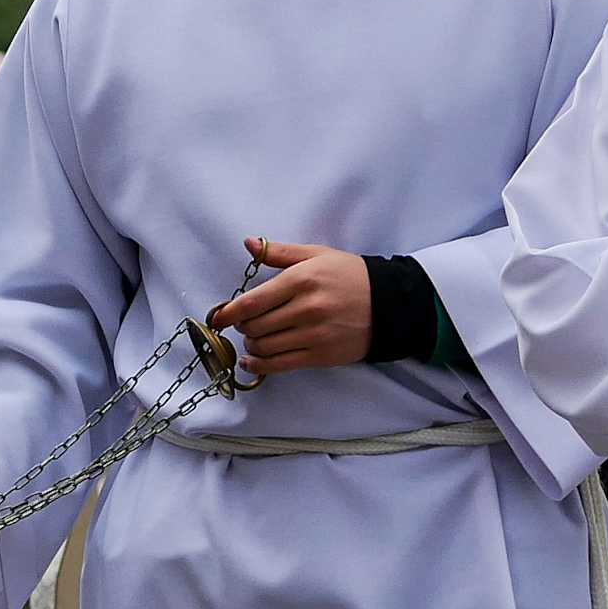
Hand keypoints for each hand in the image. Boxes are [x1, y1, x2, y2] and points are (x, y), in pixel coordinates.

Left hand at [208, 236, 370, 375]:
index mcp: (301, 280)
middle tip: (243, 324)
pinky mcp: (321, 355)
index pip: (252, 302)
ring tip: (253, 339)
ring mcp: (314, 334)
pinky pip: (280, 365)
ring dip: (251, 346)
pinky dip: (259, 365)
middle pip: (255, 326)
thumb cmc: (350, 276)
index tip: (217, 317)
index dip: (228, 312)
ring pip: (265, 347)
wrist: (389, 304)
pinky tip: (251, 361)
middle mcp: (306, 308)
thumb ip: (279, 252)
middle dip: (242, 327)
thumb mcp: (316, 255)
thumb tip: (248, 243)